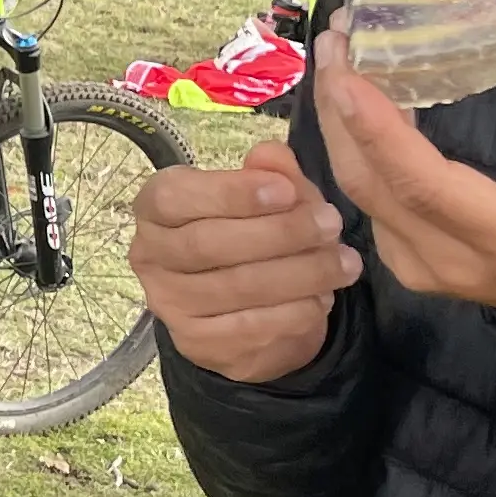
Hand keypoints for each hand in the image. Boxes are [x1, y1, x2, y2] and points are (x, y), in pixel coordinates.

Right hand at [128, 137, 359, 382]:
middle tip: (332, 225)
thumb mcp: (267, 196)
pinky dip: (295, 312)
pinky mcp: (196, 342)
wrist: (245, 308)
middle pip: (207, 244)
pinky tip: (323, 298)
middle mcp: (150, 255)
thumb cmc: (251, 233)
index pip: (176, 197)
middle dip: (279, 234)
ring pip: (235, 287)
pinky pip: (250, 327)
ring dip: (300, 274)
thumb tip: (272, 155)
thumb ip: (271, 173)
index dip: (230, 193)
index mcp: (157, 207)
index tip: (287, 190)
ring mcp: (169, 303)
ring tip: (345, 263)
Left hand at [309, 21, 495, 320]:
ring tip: (339, 54)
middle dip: (341, 107)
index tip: (346, 73)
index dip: (380, 130)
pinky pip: (366, 197)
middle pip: (371, 184)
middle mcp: (450, 262)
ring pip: (359, 190)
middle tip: (336, 38)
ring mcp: (418, 268)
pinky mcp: (403, 261)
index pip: (426, 186)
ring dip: (340, 119)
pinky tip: (356, 99)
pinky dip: (355, 143)